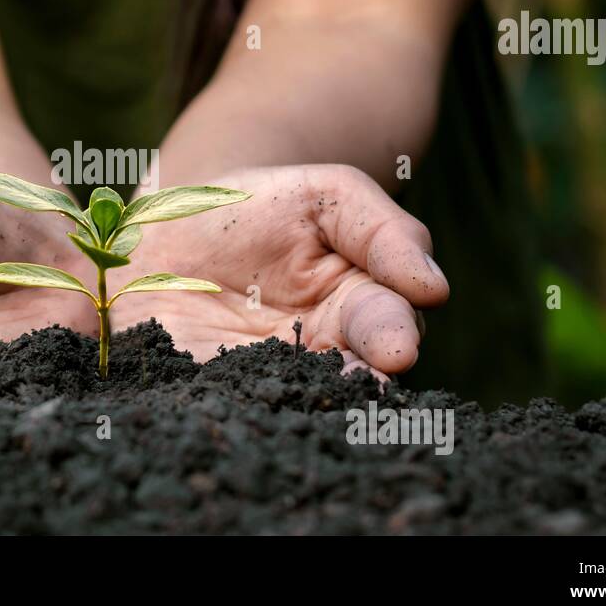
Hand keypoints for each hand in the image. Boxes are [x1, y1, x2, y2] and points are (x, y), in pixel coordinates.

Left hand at [110, 165, 448, 381]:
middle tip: (373, 376)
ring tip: (319, 401)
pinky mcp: (215, 390)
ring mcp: (268, 378)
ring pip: (301, 401)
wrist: (171, 228)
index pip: (388, 323)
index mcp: (360, 307)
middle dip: (363, 377)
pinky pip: (232, 406)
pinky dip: (241, 410)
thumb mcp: (327, 196)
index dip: (392, 333)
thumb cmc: (261, 206)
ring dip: (312, 402)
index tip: (397, 348)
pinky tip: (246, 410)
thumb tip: (433, 288)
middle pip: (354, 375)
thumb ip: (382, 231)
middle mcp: (323, 354)